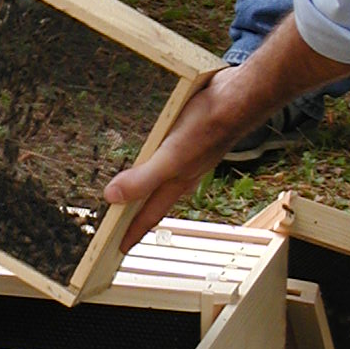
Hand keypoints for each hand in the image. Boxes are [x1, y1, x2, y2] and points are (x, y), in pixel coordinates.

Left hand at [104, 70, 237, 251]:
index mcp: (176, 183)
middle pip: (152, 199)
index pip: (149, 216)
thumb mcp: (171, 156)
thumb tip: (112, 197)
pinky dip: (148, 158)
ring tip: (123, 188)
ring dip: (140, 185)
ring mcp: (182, 155)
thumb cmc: (210, 127)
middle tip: (115, 223)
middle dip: (133, 213)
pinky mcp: (182, 135)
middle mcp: (179, 172)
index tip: (118, 250)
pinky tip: (142, 148)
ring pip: (157, 177)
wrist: (237, 98)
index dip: (132, 233)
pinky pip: (160, 153)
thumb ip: (143, 178)